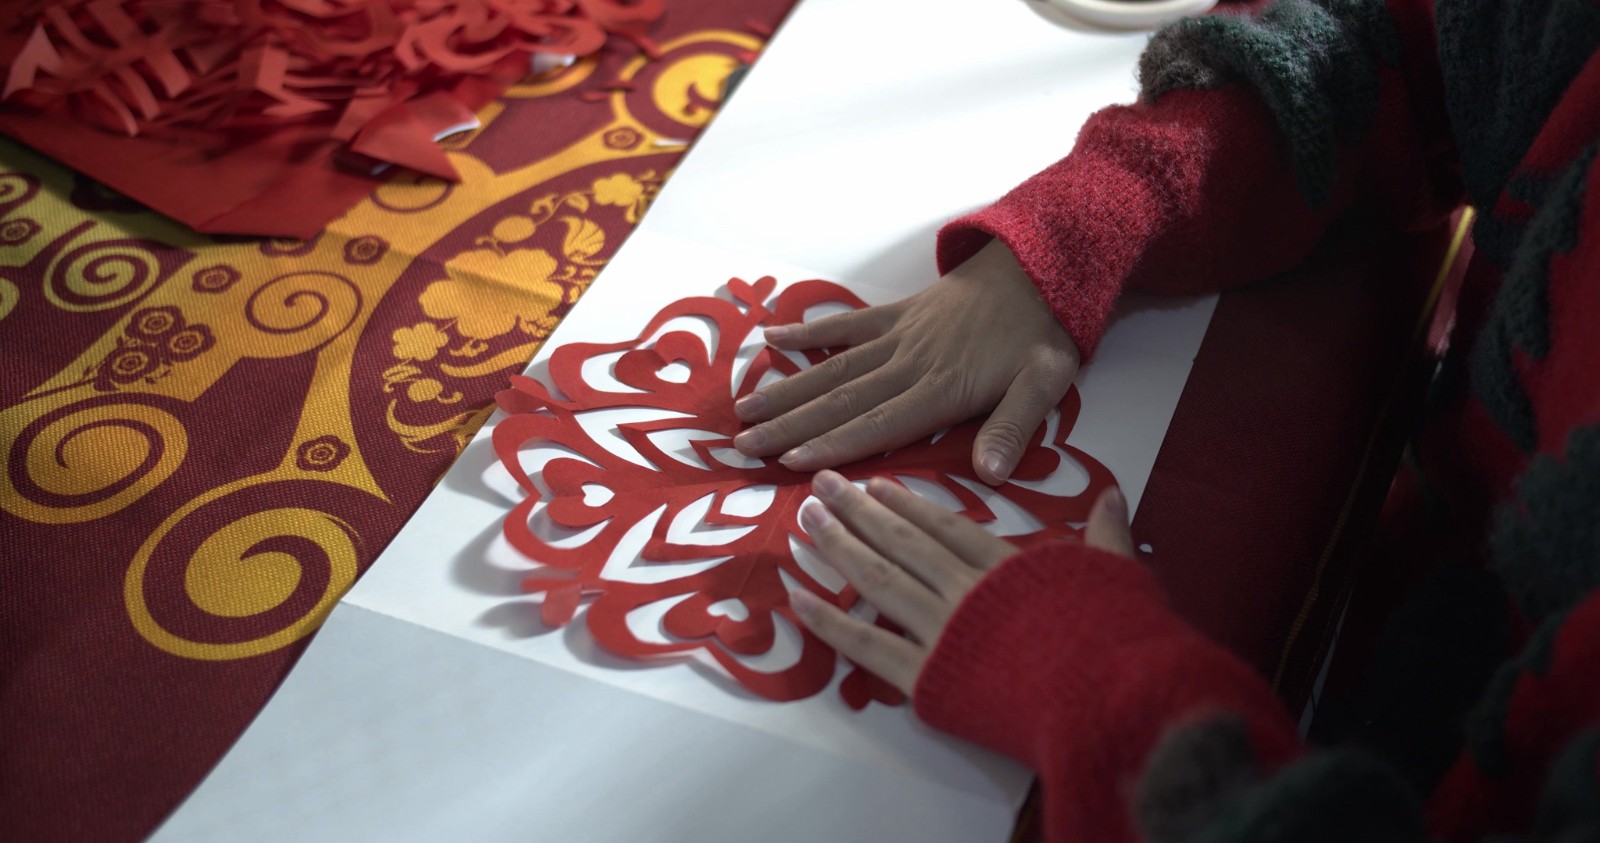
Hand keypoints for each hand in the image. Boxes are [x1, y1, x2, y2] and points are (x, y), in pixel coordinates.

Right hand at [733, 240, 1078, 484]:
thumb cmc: (1043, 334)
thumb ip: (1013, 428)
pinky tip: (770, 338)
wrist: (1042, 265)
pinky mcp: (896, 313)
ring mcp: (897, 336)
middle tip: (744, 445)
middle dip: (790, 425)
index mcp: (943, 388)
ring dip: (787, 390)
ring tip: (744, 409)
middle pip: (841, 400)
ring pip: (833, 368)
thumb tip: (990, 473)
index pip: (879, 424)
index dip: (834, 444)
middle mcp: (909, 363)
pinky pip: (845, 325)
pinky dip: (807, 333)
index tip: (790, 462)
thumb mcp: (1045, 384)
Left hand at [789, 470, 1132, 694]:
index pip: (945, 526)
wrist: (1107, 700)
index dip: (906, 504)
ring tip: (806, 522)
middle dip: (857, 511)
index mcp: (1007, 566)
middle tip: (821, 486)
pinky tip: (798, 598)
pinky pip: (866, 645)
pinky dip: (830, 622)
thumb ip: (1105, 534)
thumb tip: (1113, 492)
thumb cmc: (1116, 641)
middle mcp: (964, 590)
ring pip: (878, 580)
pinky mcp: (926, 677)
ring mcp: (941, 631)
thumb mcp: (1115, 576)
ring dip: (838, 548)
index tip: (874, 484)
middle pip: (901, 544)